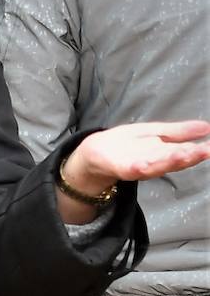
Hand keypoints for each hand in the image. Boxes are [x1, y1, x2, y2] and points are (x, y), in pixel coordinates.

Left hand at [66, 121, 209, 189]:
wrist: (96, 152)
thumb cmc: (129, 144)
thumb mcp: (156, 133)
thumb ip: (179, 132)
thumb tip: (207, 127)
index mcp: (165, 154)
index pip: (186, 152)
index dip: (199, 151)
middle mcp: (156, 163)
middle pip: (174, 160)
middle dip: (189, 157)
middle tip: (206, 151)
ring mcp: (139, 167)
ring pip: (157, 165)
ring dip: (170, 161)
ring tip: (184, 154)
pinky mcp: (121, 168)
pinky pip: (132, 169)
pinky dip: (139, 167)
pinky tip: (145, 164)